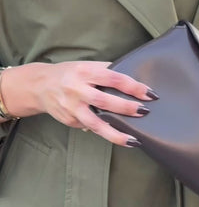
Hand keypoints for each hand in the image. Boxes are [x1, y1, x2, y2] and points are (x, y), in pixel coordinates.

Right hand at [1, 61, 157, 146]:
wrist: (40, 85)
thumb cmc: (71, 74)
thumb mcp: (87, 66)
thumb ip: (107, 71)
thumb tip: (134, 79)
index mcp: (85, 71)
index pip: (114, 78)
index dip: (133, 87)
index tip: (150, 94)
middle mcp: (77, 89)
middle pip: (105, 101)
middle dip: (126, 108)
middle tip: (145, 112)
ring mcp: (72, 107)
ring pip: (96, 123)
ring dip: (116, 133)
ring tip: (133, 140)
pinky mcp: (70, 120)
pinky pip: (91, 127)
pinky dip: (105, 132)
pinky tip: (119, 136)